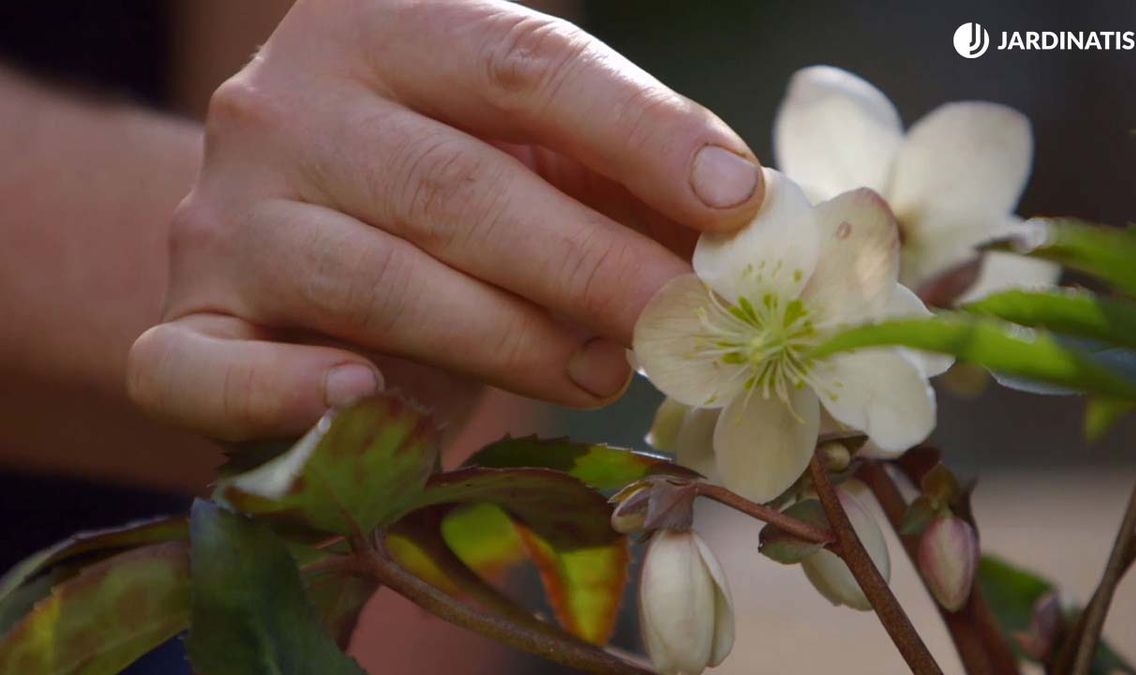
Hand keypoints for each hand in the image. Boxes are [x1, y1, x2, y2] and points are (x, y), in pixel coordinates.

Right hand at [127, 0, 763, 439]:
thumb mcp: (527, 156)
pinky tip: (368, 403)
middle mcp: (280, 106)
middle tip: (685, 320)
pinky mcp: (188, 323)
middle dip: (588, 262)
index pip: (520, 61)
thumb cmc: (439, 198)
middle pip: (453, 184)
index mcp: (376, 27)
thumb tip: (745, 221)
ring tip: (601, 372)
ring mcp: (221, 216)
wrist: (300, 244)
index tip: (735, 200)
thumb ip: (616, 175)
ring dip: (507, 340)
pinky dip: (289, 399)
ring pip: (375, 282)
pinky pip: (212, 372)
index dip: (638, 130)